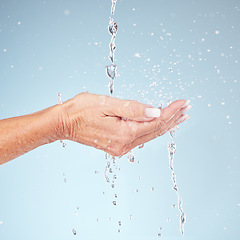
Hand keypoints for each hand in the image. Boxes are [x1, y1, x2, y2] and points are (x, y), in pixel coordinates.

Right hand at [57, 92, 189, 155]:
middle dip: (173, 119)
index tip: (183, 102)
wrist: (64, 123)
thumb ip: (132, 109)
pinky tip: (159, 126)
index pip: (155, 122)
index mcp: (124, 133)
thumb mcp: (106, 104)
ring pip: (150, 135)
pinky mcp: (117, 146)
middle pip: (156, 131)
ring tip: (179, 117)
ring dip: (165, 125)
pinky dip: (153, 130)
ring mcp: (121, 147)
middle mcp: (124, 144)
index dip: (171, 111)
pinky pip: (141, 138)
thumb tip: (155, 112)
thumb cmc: (81, 110)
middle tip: (187, 109)